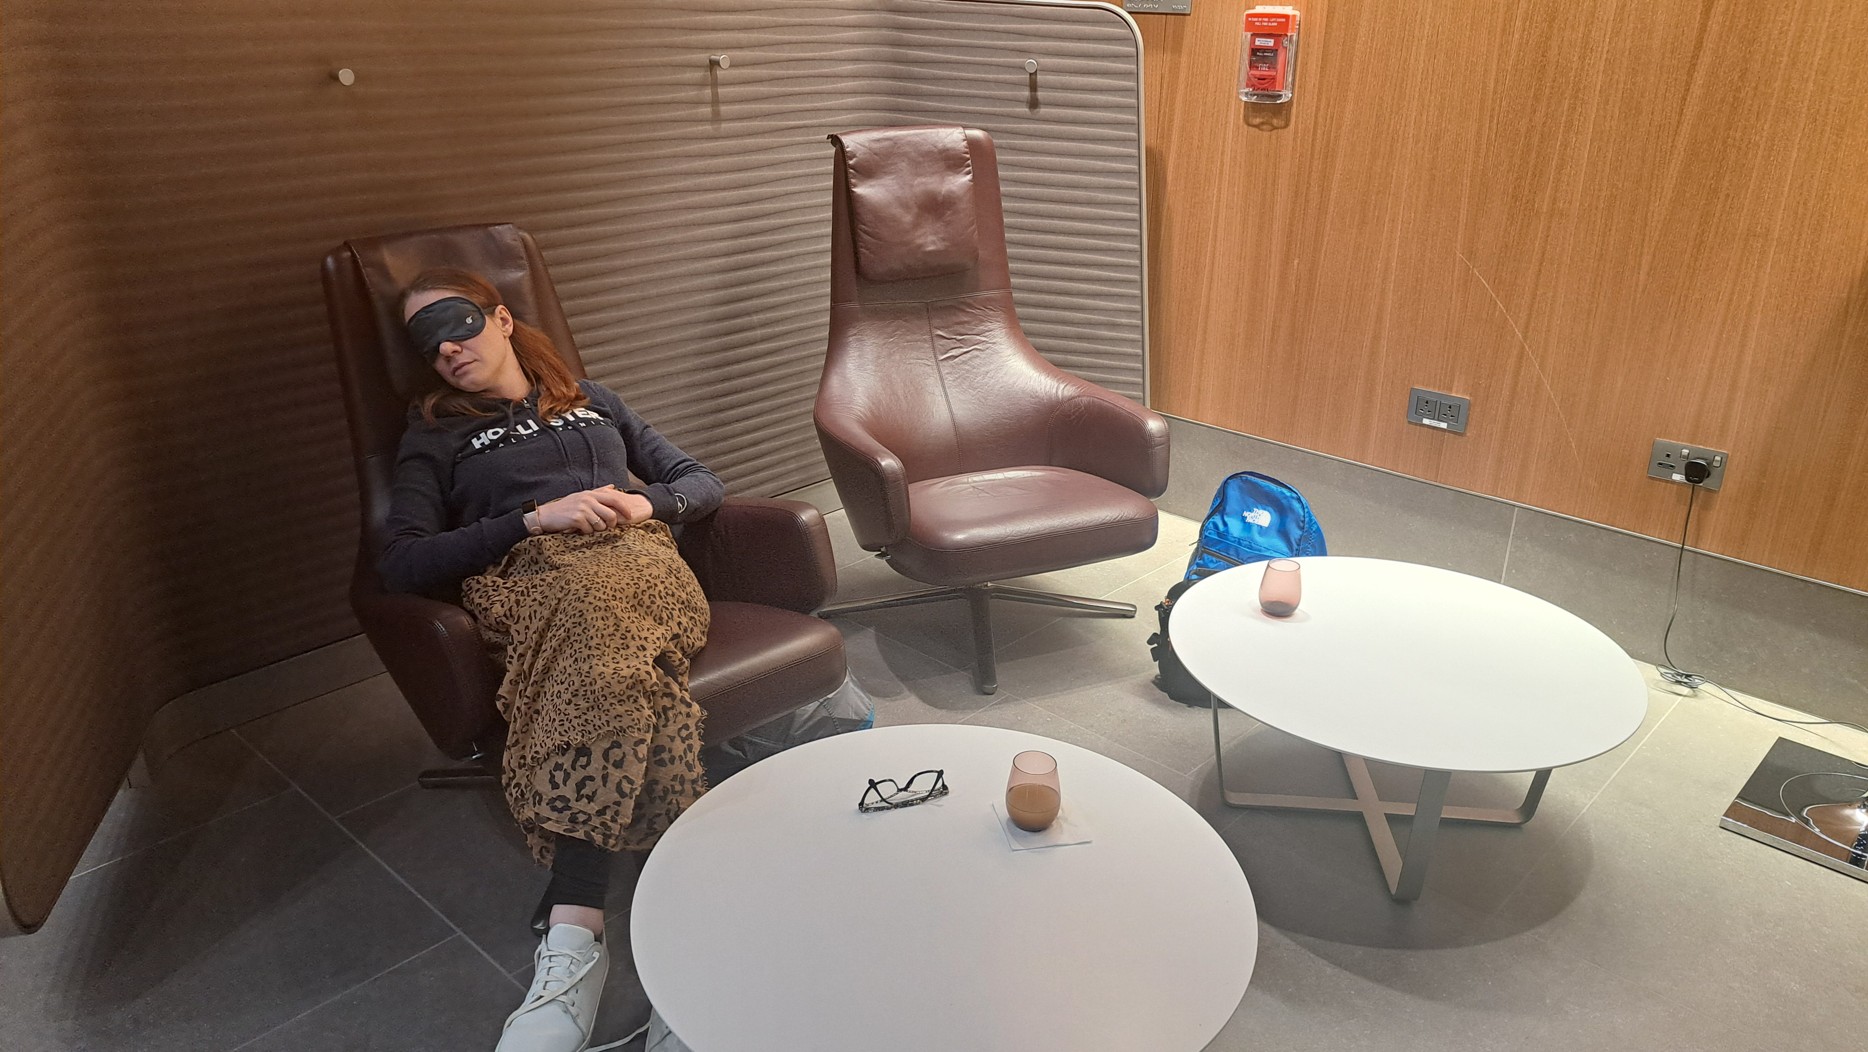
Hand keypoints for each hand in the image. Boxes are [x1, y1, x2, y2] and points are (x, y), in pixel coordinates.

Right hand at [536, 486, 654, 533]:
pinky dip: (585, 532)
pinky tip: (578, 529)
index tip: (629, 516)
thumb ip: (598, 491)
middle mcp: (588, 500)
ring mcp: (582, 509)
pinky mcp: (577, 518)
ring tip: (589, 527)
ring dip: (597, 529)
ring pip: (601, 524)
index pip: (614, 499)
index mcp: (591, 494)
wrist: (546, 515)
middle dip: (612, 523)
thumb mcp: (582, 496)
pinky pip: (589, 530)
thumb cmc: (566, 507)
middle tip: (607, 526)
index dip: (624, 508)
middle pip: (611, 515)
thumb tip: (613, 486)